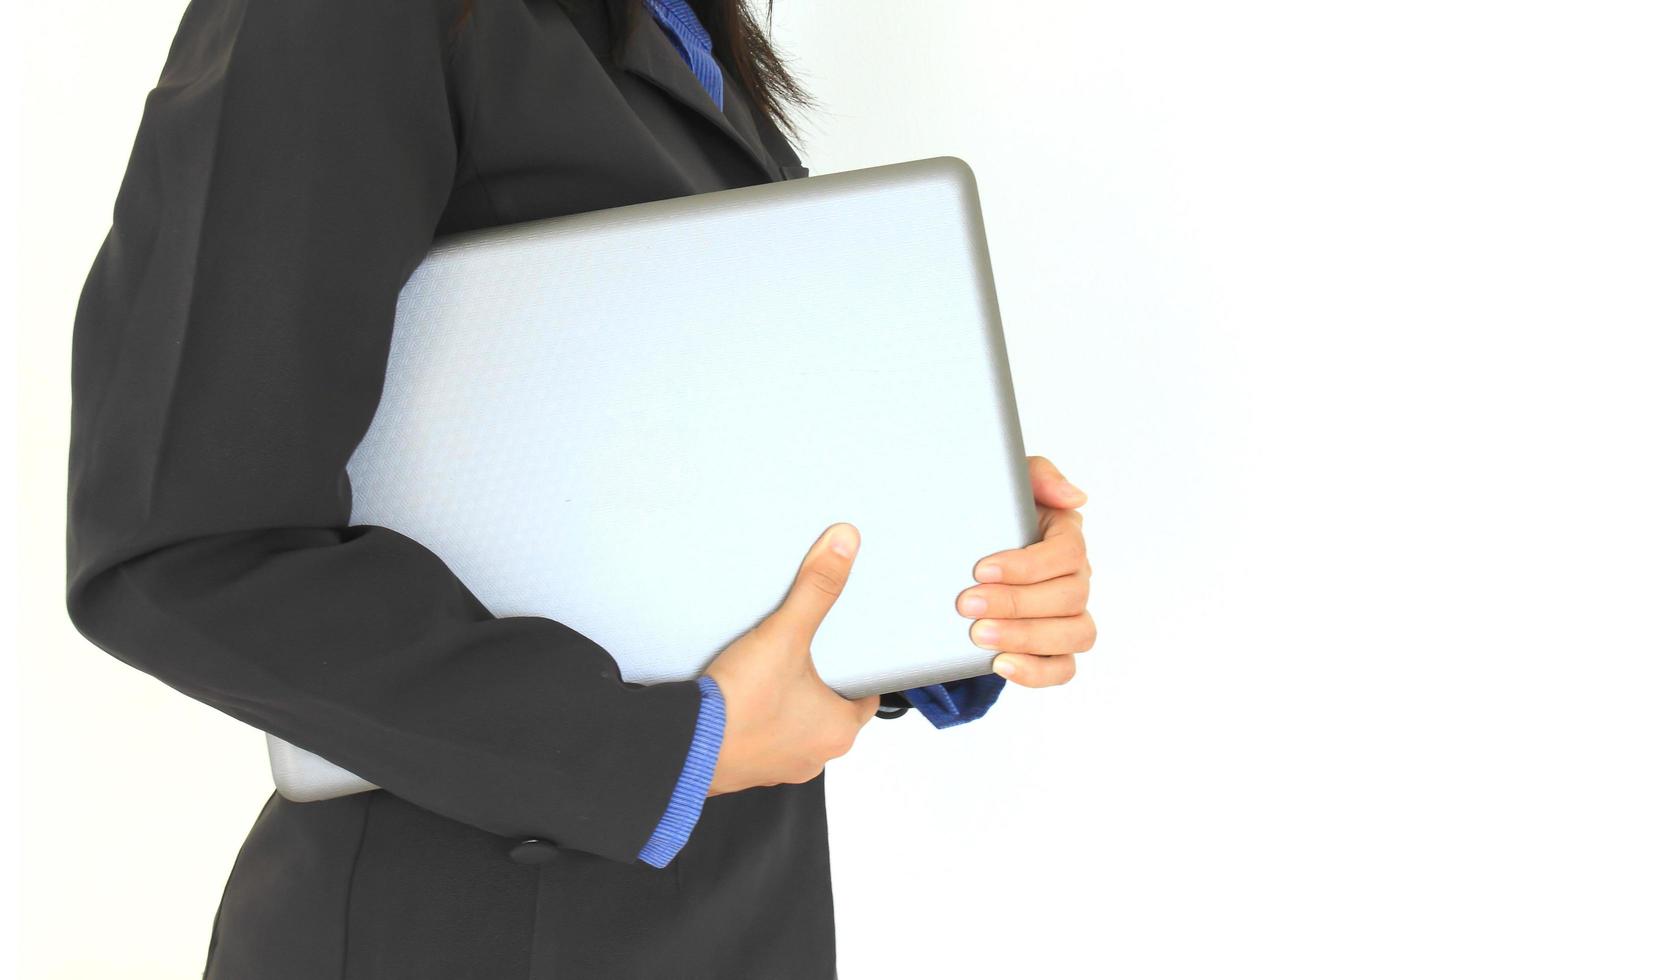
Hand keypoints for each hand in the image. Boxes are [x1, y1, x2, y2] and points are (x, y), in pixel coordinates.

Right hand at [704, 522, 881, 795]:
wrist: (684, 747)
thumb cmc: (738, 708)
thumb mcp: (784, 635)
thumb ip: (816, 589)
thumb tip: (844, 547)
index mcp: (838, 730)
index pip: (865, 699)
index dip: (857, 674)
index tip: (849, 656)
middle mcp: (814, 755)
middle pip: (830, 712)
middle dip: (820, 685)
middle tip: (806, 655)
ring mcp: (779, 767)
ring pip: (796, 728)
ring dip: (788, 705)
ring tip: (771, 672)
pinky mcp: (748, 768)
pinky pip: (763, 740)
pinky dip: (757, 720)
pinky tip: (741, 697)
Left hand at [958, 455, 1094, 686]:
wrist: (959, 556)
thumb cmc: (988, 517)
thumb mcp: (1005, 486)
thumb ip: (1039, 476)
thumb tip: (1075, 496)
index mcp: (1066, 537)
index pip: (1067, 552)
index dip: (1027, 565)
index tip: (981, 569)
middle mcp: (1076, 578)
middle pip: (1069, 596)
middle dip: (1014, 603)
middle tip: (966, 604)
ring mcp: (1070, 617)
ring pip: (1074, 634)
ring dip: (1025, 637)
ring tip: (978, 636)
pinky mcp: (1055, 650)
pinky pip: (1063, 668)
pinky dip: (1036, 671)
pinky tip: (1000, 664)